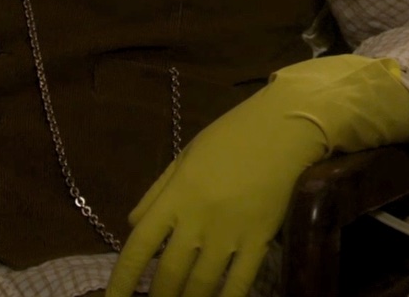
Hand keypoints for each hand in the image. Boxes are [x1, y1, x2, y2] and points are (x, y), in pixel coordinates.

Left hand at [106, 55, 408, 296]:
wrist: (286, 128)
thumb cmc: (232, 136)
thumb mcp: (186, 156)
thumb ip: (157, 192)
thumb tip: (133, 224)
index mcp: (176, 196)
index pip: (139, 245)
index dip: (122, 278)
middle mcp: (198, 219)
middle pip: (169, 272)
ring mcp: (230, 232)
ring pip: (201, 284)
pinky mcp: (260, 240)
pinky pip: (239, 281)